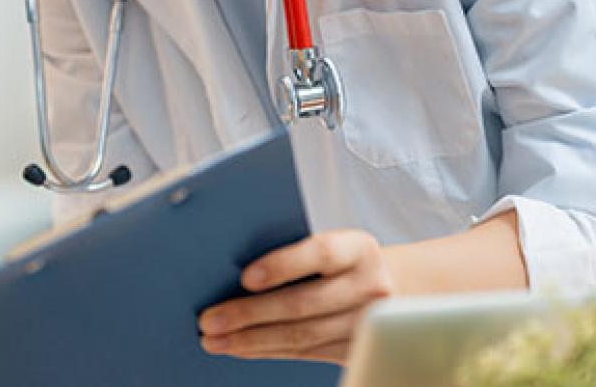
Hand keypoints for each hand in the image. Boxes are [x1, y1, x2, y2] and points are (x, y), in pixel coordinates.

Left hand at [197, 229, 394, 364]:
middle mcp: (370, 285)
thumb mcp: (328, 243)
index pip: (320, 253)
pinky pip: (305, 353)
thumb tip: (227, 266)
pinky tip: (240, 347)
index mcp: (358, 248)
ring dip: (251, 340)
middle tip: (209, 319)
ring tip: (214, 339)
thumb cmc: (337, 259)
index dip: (283, 264)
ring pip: (302, 336)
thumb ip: (292, 248)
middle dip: (249, 314)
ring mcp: (367, 323)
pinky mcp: (356, 350)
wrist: (386, 286)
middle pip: (303, 303)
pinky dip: (267, 350)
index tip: (245, 277)